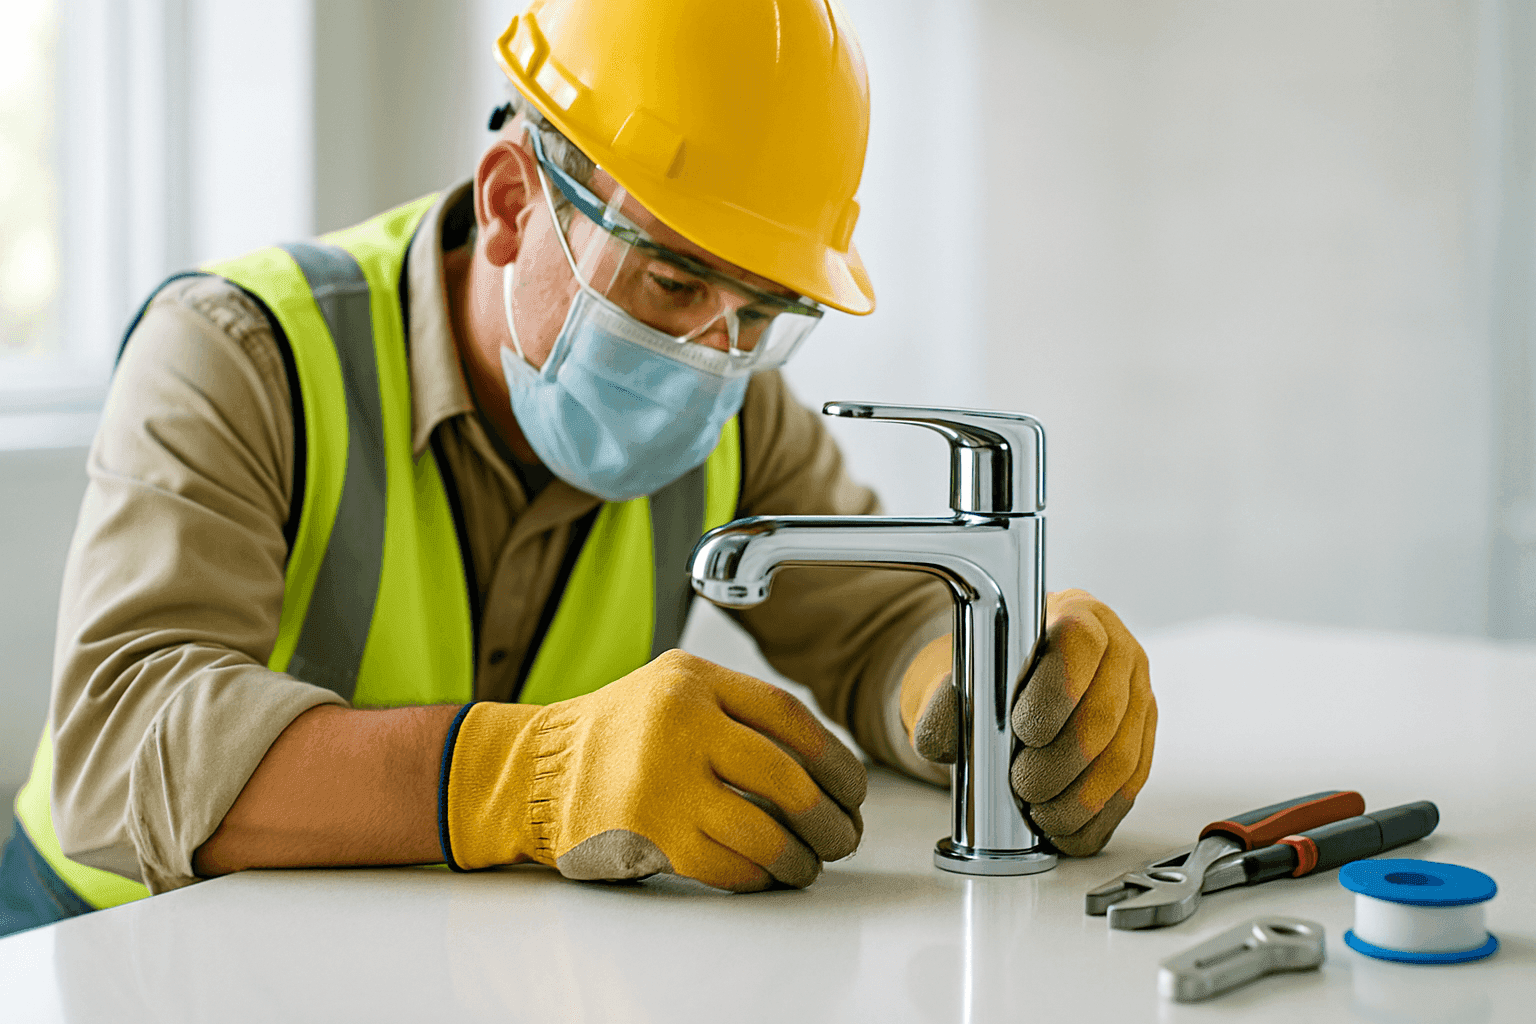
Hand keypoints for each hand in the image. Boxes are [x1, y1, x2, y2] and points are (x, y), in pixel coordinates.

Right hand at [442, 649, 866, 890]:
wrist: (538, 772)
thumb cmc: (617, 733)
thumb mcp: (674, 686)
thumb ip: (739, 706)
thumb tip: (822, 759)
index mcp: (693, 682)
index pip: (788, 716)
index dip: (834, 757)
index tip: (852, 787)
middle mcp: (680, 726)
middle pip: (787, 777)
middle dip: (829, 816)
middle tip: (844, 832)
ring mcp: (663, 783)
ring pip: (763, 831)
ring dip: (800, 856)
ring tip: (810, 861)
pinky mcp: (650, 835)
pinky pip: (727, 865)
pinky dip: (759, 876)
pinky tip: (768, 873)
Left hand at [900, 589, 1155, 855]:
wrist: (998, 689)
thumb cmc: (982, 675)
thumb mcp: (951, 677)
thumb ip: (945, 701)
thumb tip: (946, 729)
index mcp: (1074, 615)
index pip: (1080, 642)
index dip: (1056, 690)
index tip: (1023, 729)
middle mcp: (1117, 652)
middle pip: (1105, 712)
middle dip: (1062, 762)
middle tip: (1024, 786)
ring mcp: (1137, 699)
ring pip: (1122, 757)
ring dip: (1080, 798)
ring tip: (1040, 813)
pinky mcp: (1142, 743)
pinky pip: (1130, 787)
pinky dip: (1096, 816)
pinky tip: (1063, 829)